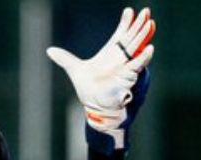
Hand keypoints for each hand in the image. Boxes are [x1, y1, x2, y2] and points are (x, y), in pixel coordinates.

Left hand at [47, 7, 154, 153]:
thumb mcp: (75, 70)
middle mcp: (120, 58)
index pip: (120, 34)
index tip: (129, 11)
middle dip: (139, 24)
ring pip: (136, 48)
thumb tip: (49, 50)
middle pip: (131, 37)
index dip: (125, 23)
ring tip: (150, 22)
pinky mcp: (128, 77)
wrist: (95, 107)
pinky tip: (150, 48)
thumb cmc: (90, 90)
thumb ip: (65, 59)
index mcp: (110, 53)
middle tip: (146, 11)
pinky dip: (143, 57)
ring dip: (143, 36)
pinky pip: (137, 66)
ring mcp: (125, 66)